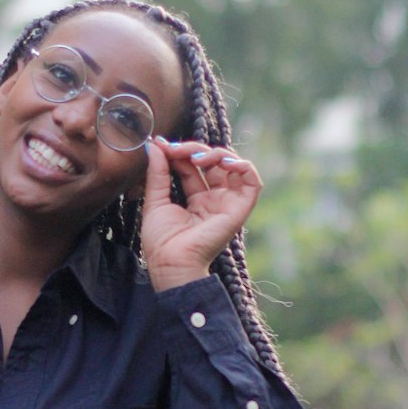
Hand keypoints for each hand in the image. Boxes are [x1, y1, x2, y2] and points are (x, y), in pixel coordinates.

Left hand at [140, 137, 262, 291]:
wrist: (171, 263)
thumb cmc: (162, 241)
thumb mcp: (155, 200)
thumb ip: (157, 173)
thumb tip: (155, 146)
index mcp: (195, 199)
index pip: (192, 166)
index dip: (180, 152)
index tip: (162, 145)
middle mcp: (214, 199)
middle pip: (213, 163)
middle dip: (195, 149)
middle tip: (176, 149)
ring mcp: (227, 203)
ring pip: (233, 167)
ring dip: (217, 153)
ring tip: (197, 156)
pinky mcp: (239, 209)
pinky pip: (253, 182)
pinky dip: (243, 166)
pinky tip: (224, 162)